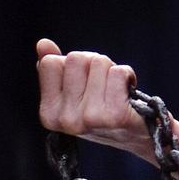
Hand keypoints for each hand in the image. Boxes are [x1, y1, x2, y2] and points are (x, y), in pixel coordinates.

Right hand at [36, 39, 147, 153]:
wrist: (135, 136)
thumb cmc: (102, 109)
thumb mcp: (73, 93)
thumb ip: (54, 70)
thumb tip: (42, 43)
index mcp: (49, 114)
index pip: (50, 63)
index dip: (72, 65)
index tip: (84, 81)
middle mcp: (65, 120)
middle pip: (76, 58)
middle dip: (93, 63)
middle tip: (103, 84)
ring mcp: (89, 118)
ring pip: (98, 62)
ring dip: (111, 69)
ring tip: (115, 89)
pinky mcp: (115, 115)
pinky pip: (118, 72)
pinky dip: (127, 74)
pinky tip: (128, 92)